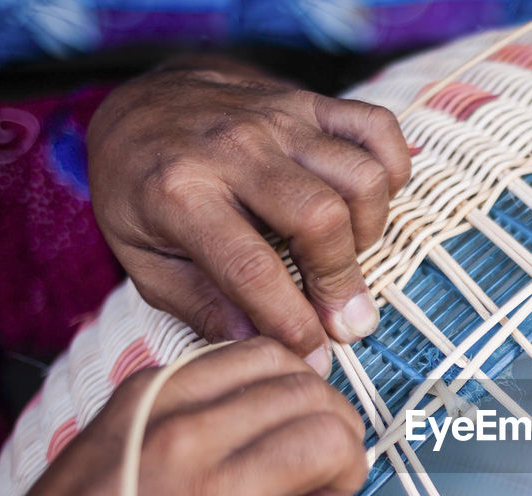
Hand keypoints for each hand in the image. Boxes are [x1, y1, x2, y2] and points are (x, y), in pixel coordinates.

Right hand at [0, 339, 369, 495]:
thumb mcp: (114, 437)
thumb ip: (185, 412)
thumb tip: (270, 408)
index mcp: (156, 397)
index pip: (271, 354)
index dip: (308, 388)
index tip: (303, 420)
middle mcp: (185, 435)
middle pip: (313, 396)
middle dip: (340, 429)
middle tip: (326, 469)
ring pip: (330, 445)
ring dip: (350, 474)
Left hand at [87, 60, 411, 374]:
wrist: (139, 106)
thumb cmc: (141, 194)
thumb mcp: (143, 261)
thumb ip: (201, 307)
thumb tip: (261, 347)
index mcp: (178, 191)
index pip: (252, 269)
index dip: (292, 323)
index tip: (315, 357)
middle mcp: (233, 147)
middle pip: (320, 218)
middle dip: (340, 283)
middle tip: (342, 323)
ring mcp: (277, 118)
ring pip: (361, 175)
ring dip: (368, 231)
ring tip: (343, 256)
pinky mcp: (310, 101)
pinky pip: (378, 128)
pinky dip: (392, 170)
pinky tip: (365, 206)